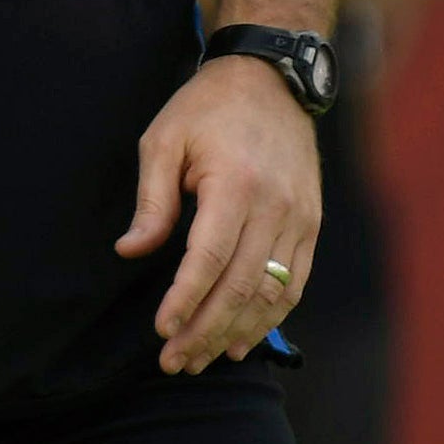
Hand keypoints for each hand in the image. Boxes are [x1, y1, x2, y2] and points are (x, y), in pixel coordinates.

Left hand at [116, 55, 321, 374]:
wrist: (270, 81)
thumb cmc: (206, 109)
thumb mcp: (163, 141)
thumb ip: (152, 201)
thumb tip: (131, 252)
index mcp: (236, 186)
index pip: (209, 260)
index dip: (185, 300)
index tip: (161, 331)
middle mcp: (276, 209)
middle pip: (241, 287)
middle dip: (205, 330)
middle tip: (174, 362)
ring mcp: (301, 220)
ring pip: (272, 294)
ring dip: (237, 332)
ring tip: (201, 359)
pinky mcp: (311, 226)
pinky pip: (294, 283)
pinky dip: (270, 317)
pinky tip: (242, 338)